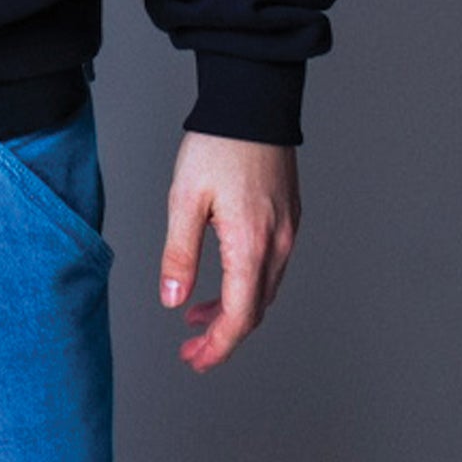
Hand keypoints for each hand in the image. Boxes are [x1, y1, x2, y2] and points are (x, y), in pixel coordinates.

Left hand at [159, 131, 299, 371]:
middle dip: (222, 335)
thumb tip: (172, 299)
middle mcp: (277, 244)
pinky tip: (225, 278)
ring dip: (234, 310)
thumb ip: (179, 253)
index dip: (217, 346)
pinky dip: (247, 284)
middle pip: (255, 311)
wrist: (253, 103)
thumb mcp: (185, 198)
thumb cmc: (218, 144)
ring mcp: (287, 231)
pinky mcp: (288, 217)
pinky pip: (271, 267)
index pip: (240, 318)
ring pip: (264, 290)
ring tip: (198, 314)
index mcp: (251, 245)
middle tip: (192, 347)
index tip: (194, 359)